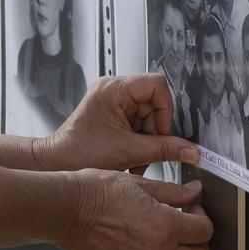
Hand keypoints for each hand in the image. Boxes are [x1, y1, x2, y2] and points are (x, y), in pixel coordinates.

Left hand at [43, 73, 200, 173]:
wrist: (57, 165)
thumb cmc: (80, 153)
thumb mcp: (129, 152)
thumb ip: (164, 149)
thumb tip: (191, 149)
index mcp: (113, 89)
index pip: (157, 85)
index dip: (165, 110)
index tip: (161, 132)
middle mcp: (112, 90)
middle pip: (154, 103)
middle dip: (155, 131)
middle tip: (147, 150)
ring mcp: (112, 102)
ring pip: (148, 116)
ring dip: (148, 141)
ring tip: (136, 159)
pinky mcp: (112, 114)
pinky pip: (138, 124)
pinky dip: (140, 142)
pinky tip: (131, 157)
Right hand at [61, 169, 210, 249]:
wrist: (67, 210)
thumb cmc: (98, 192)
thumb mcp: (141, 185)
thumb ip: (174, 193)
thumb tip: (195, 192)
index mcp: (166, 226)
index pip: (204, 231)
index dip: (202, 218)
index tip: (192, 211)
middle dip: (199, 243)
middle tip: (188, 231)